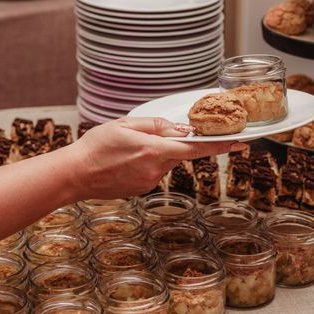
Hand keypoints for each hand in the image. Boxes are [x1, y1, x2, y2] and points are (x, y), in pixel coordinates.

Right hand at [69, 117, 244, 198]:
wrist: (74, 175)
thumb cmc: (96, 146)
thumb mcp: (126, 124)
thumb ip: (157, 126)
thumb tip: (183, 129)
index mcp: (154, 150)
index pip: (196, 147)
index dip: (220, 145)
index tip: (239, 143)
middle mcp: (156, 170)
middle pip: (179, 153)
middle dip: (172, 142)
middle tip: (147, 136)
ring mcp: (149, 182)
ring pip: (165, 161)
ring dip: (156, 152)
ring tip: (127, 149)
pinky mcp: (143, 189)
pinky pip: (154, 171)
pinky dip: (147, 163)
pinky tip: (126, 161)